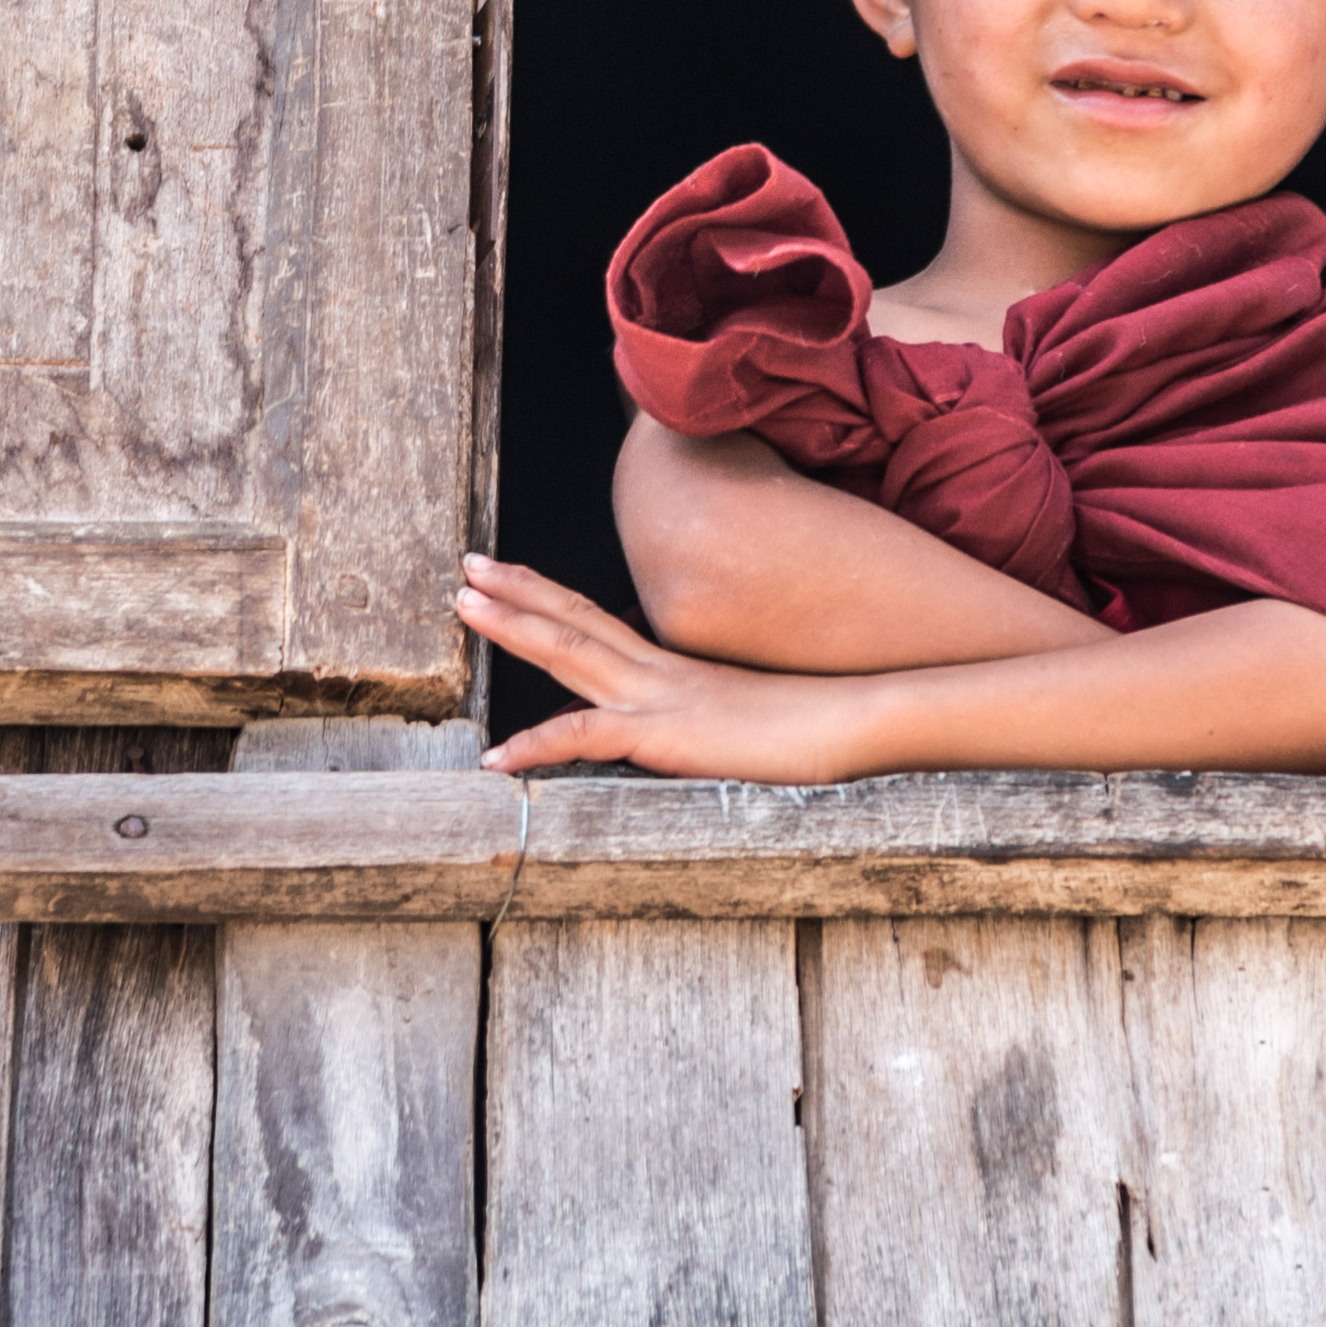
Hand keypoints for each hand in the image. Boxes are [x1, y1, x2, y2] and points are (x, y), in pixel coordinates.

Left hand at [460, 555, 887, 780]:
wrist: (863, 717)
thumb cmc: (823, 721)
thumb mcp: (752, 711)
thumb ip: (716, 708)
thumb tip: (707, 716)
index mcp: (675, 666)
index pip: (599, 620)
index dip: (548, 597)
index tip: (507, 576)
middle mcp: (660, 672)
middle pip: (574, 621)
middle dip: (516, 593)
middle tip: (466, 566)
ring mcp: (661, 698)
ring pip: (571, 654)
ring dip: (514, 628)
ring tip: (462, 604)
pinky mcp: (667, 735)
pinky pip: (586, 738)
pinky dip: (535, 746)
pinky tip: (493, 760)